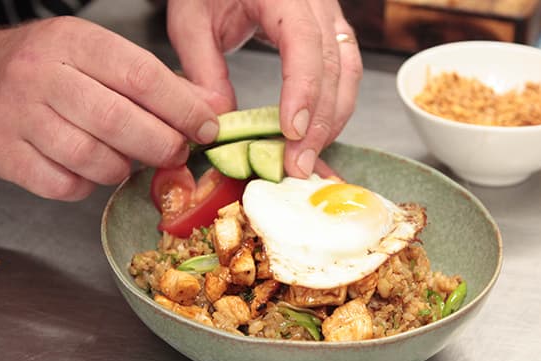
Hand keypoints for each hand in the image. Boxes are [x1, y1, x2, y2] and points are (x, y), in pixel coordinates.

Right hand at [0, 17, 219, 200]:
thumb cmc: (53, 68)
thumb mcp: (104, 57)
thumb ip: (160, 83)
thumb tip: (212, 109)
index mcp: (74, 42)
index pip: (142, 76)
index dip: (183, 108)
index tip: (207, 127)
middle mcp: (41, 75)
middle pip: (119, 122)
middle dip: (161, 145)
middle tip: (175, 153)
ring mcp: (17, 116)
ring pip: (92, 159)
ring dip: (123, 167)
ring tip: (127, 157)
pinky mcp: (4, 154)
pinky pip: (64, 185)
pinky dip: (89, 185)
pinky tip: (90, 168)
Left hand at [166, 0, 362, 177]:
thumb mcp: (191, 20)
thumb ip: (203, 69)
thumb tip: (219, 122)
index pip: (303, 42)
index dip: (303, 90)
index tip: (291, 132)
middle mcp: (317, 2)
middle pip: (334, 66)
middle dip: (320, 122)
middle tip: (298, 165)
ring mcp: (330, 17)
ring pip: (348, 74)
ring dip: (332, 121)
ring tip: (307, 158)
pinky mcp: (331, 34)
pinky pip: (346, 74)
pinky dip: (333, 109)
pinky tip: (316, 135)